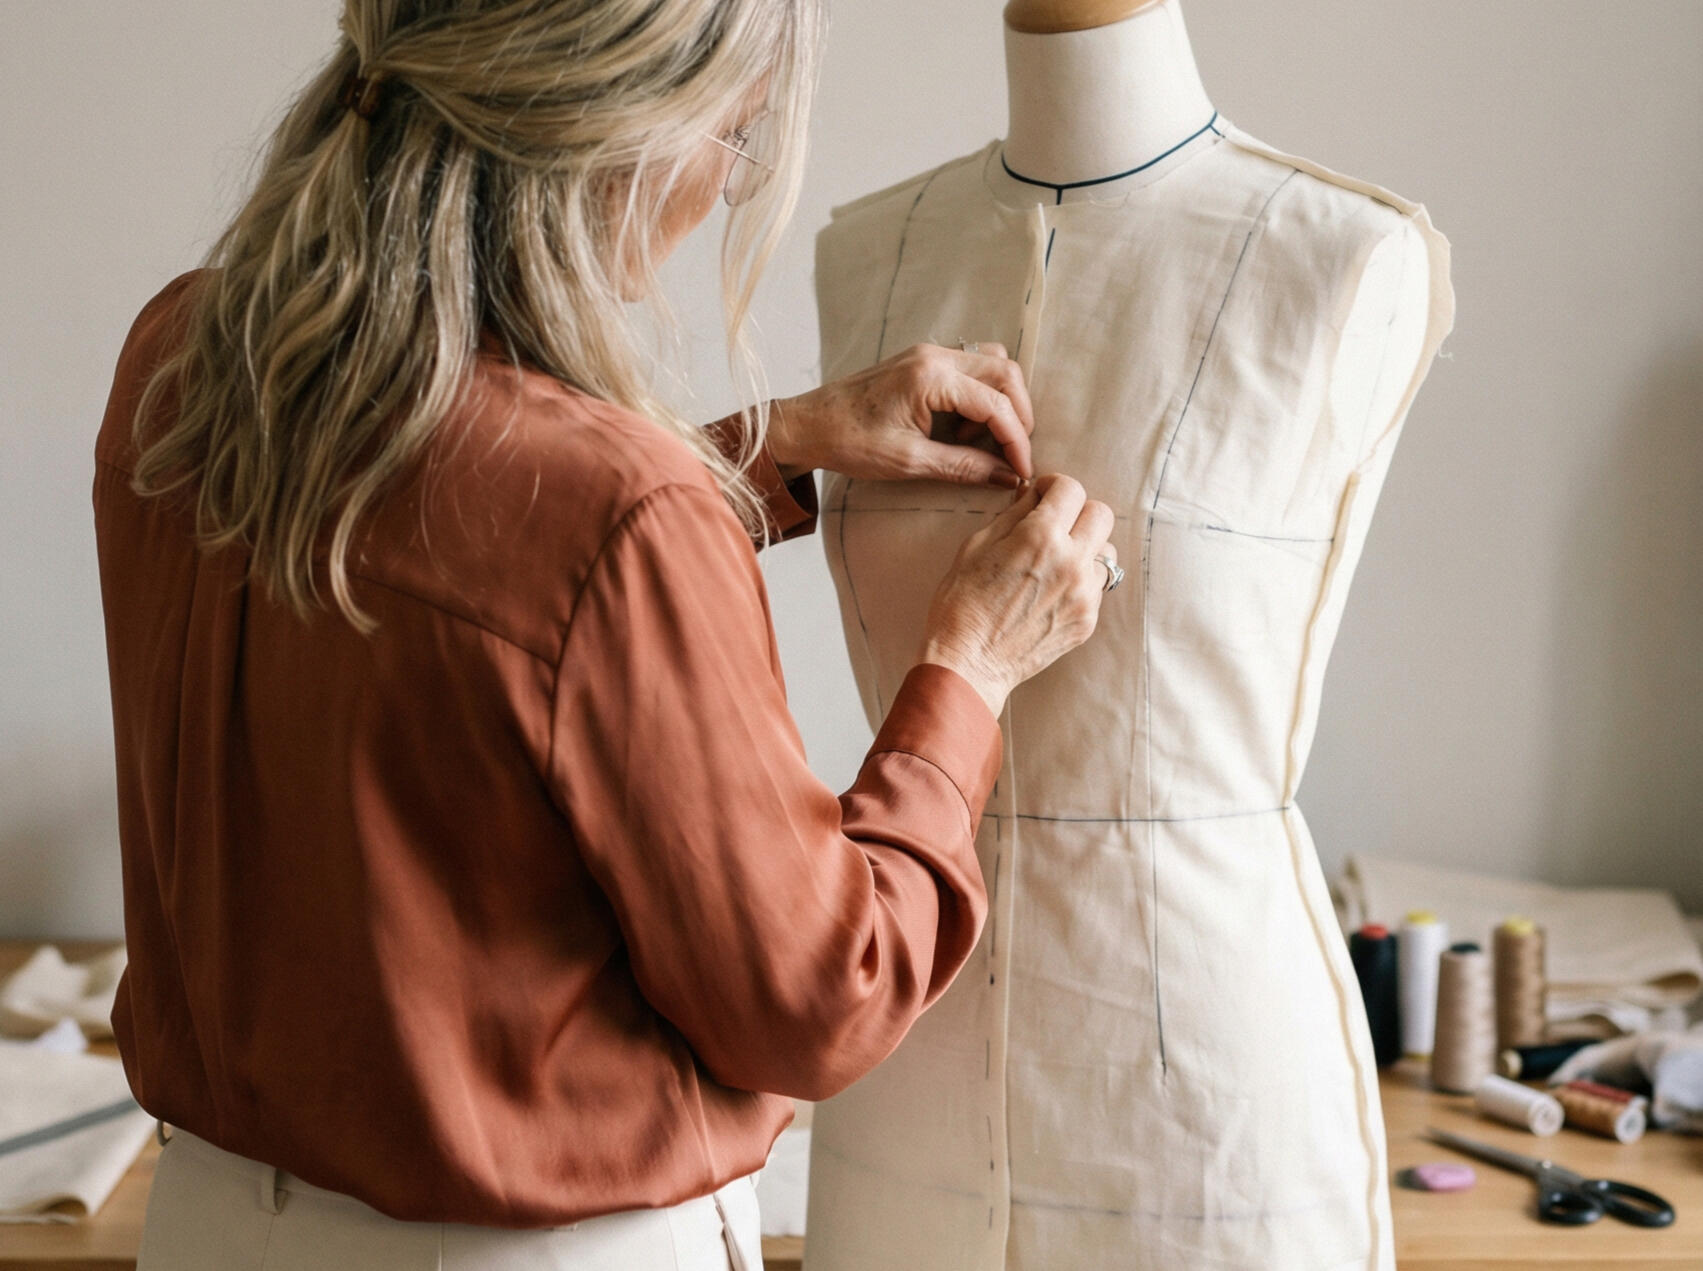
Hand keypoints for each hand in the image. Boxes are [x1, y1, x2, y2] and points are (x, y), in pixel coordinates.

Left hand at [767, 343, 1034, 486]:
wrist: (808, 425)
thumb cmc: (849, 442)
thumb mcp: (909, 462)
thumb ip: (963, 467)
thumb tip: (1007, 477)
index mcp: (931, 378)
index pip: (996, 404)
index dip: (1017, 440)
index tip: (1021, 471)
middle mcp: (935, 356)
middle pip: (1005, 372)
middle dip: (1017, 415)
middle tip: (1011, 454)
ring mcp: (928, 353)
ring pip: (992, 363)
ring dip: (1000, 401)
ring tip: (980, 440)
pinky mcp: (922, 361)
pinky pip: (970, 367)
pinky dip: (980, 394)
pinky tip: (961, 427)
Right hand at [917, 474, 1116, 716]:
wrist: (969, 663)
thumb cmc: (962, 604)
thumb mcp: (977, 546)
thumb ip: (1013, 515)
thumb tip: (1033, 494)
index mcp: (1040, 537)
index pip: (1071, 489)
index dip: (1055, 486)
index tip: (1044, 495)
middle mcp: (1071, 562)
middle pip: (1101, 514)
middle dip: (1077, 511)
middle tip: (1055, 523)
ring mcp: (1084, 594)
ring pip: (1107, 552)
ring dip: (1086, 547)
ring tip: (1058, 559)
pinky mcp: (1087, 620)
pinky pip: (1098, 586)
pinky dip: (1081, 580)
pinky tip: (1052, 590)